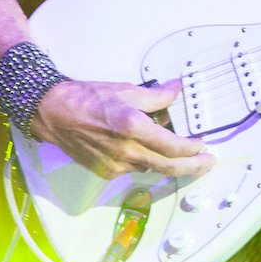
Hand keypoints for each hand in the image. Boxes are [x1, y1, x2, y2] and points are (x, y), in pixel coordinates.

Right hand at [30, 78, 215, 180]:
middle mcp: (126, 151)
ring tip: (169, 144)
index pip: (173, 147)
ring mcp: (115, 165)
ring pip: (150, 167)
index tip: (202, 144)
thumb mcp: (126, 90)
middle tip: (208, 163)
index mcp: (133, 128)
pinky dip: (143, 158)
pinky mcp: (106, 172)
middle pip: (168, 167)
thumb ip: (156, 96)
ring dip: (165, 160)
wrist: (52, 113)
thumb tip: (176, 90)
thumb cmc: (85, 98)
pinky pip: (133, 167)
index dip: (193, 149)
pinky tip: (140, 145)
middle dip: (193, 167)